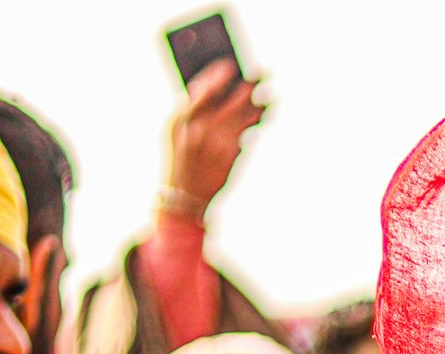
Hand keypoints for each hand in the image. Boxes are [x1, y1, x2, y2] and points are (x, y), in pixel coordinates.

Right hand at [166, 62, 266, 215]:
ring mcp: (217, 143)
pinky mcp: (231, 156)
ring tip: (271, 95)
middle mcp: (199, 129)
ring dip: (260, 103)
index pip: (202, 90)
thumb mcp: (173, 132)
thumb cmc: (180, 159)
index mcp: (180, 119)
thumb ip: (189, 110)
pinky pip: (249, 134)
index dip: (218, 75)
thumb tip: (213, 86)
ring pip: (245, 116)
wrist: (184, 197)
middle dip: (249, 85)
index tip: (232, 65)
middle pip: (229, 100)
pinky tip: (266, 114)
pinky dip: (259, 122)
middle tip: (263, 72)